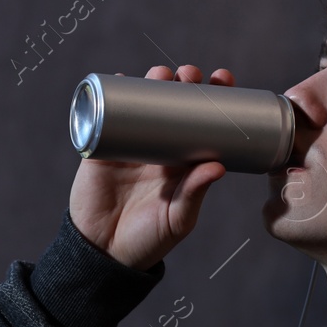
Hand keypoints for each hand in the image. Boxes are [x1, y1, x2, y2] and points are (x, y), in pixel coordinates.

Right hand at [68, 64, 233, 269]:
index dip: (214, 98)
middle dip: (185, 83)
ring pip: (143, 103)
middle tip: (190, 75)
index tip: (223, 80)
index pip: (203, 121)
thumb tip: (217, 167)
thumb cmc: (148, 240)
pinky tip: (120, 80)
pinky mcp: (102, 148)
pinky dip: (111, 95)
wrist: (104, 252)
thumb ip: (194, 195)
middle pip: (174, 104)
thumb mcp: (178, 220)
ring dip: (152, 81)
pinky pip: (106, 115)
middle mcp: (160, 147)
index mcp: (184, 161)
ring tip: (161, 74)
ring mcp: (131, 144)